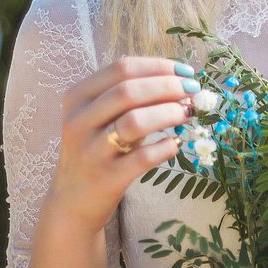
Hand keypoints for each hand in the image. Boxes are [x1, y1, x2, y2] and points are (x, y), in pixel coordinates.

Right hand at [43, 56, 200, 235]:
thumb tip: (183, 84)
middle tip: (194, 91)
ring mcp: (90, 150)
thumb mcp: (103, 117)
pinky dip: (165, 146)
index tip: (186, 72)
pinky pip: (142, 157)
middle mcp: (79, 120)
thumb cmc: (98, 149)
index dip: (159, 66)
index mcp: (78, 96)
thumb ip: (133, 98)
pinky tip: (176, 142)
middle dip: (168, 86)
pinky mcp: (106, 178)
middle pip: (129, 91)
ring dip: (169, 112)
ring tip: (188, 113)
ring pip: (134, 121)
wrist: (73, 200)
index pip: (122, 68)